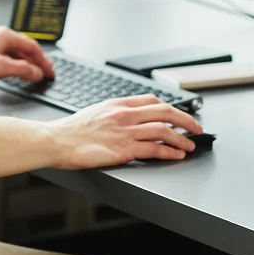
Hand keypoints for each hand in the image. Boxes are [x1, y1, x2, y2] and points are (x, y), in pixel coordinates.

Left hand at [0, 25, 53, 83]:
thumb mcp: (0, 68)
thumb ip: (22, 70)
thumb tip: (37, 72)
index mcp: (5, 35)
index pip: (33, 47)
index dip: (44, 61)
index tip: (50, 72)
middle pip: (22, 46)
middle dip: (34, 60)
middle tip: (43, 72)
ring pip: (11, 49)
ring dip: (21, 60)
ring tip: (28, 72)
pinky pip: (0, 51)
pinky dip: (9, 60)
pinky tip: (6, 69)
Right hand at [48, 94, 203, 167]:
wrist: (57, 140)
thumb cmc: (71, 130)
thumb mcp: (95, 112)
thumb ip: (113, 113)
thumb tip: (127, 118)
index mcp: (117, 104)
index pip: (151, 100)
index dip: (170, 106)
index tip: (178, 113)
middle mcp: (124, 114)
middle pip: (164, 111)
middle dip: (185, 119)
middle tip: (196, 127)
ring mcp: (125, 131)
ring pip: (164, 130)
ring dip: (182, 138)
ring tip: (189, 145)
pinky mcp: (124, 149)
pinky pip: (155, 149)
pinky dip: (170, 152)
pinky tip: (177, 155)